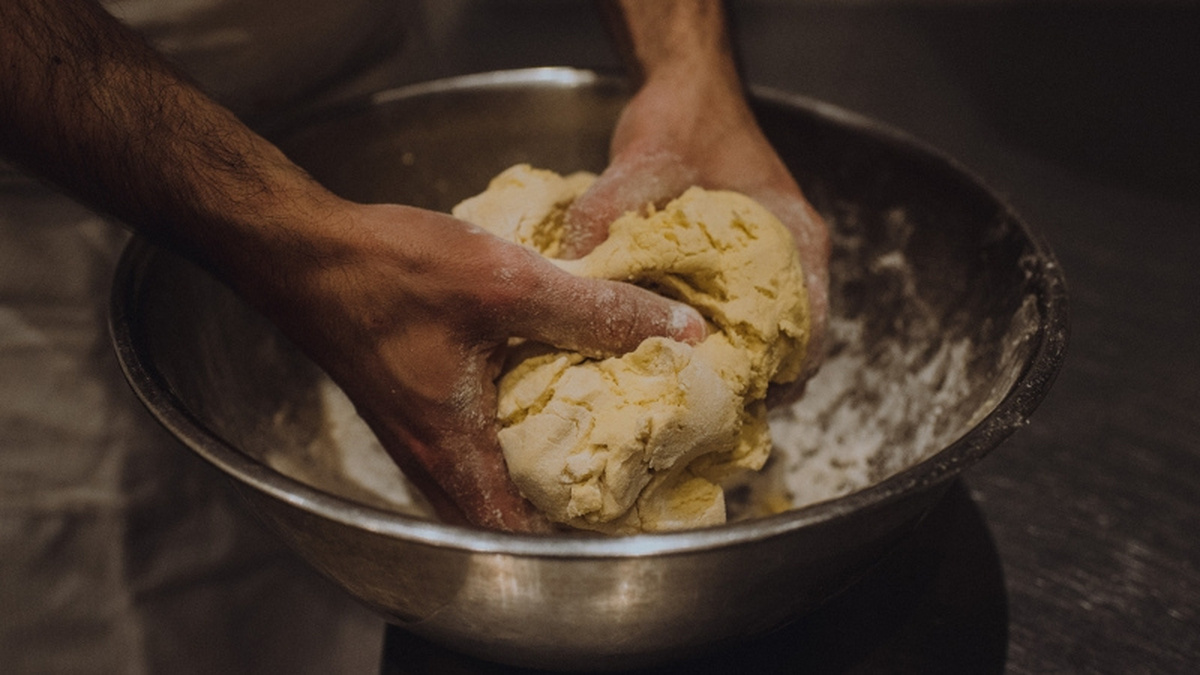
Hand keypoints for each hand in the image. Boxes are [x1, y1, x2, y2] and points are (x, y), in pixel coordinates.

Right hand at [249, 201, 705, 531]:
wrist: (303, 250)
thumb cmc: (391, 272)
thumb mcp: (507, 284)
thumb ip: (593, 310)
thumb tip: (681, 332)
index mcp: (454, 449)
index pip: (516, 535)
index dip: (574, 538)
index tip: (628, 513)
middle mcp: (432, 456)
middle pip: (504, 512)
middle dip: (563, 504)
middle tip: (626, 477)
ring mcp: (416, 432)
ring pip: (486, 476)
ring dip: (535, 468)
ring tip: (597, 441)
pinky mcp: (411, 402)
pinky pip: (470, 439)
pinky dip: (510, 431)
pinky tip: (540, 391)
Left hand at [562, 71, 829, 373]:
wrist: (684, 87)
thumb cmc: (683, 119)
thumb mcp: (645, 161)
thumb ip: (609, 213)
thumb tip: (570, 275)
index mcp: (795, 241)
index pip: (808, 332)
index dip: (776, 379)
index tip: (728, 403)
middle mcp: (789, 260)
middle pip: (782, 348)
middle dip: (741, 384)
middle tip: (690, 412)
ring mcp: (763, 265)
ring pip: (755, 337)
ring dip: (720, 365)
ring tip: (671, 393)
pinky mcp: (731, 267)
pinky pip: (725, 316)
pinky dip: (700, 338)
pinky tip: (657, 350)